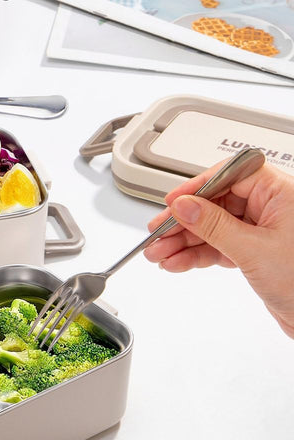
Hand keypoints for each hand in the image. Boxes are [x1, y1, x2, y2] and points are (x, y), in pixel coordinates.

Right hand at [144, 162, 293, 338]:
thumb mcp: (253, 249)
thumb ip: (214, 226)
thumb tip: (185, 206)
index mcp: (281, 194)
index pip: (231, 176)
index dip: (198, 187)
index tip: (172, 201)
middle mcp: (272, 208)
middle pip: (216, 204)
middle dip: (184, 222)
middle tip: (158, 233)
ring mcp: (262, 231)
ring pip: (213, 228)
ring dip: (183, 242)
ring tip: (159, 253)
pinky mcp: (255, 252)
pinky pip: (218, 247)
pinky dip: (196, 255)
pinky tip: (177, 262)